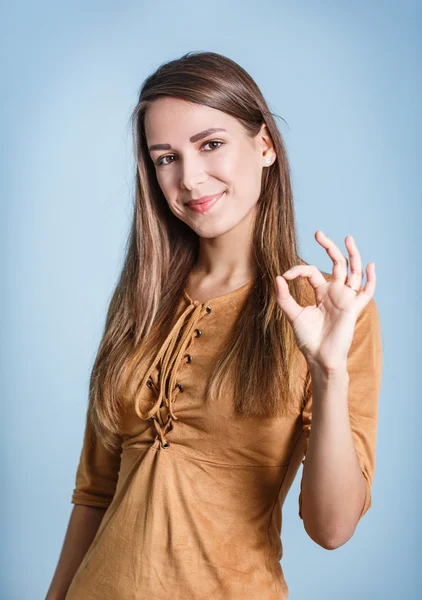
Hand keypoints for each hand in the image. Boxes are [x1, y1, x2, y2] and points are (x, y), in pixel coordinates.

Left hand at [275, 230, 375, 371]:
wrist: (318, 357)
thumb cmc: (308, 339)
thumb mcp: (292, 315)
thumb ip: (284, 297)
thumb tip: (278, 277)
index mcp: (321, 293)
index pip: (312, 272)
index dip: (298, 270)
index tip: (285, 275)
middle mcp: (335, 293)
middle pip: (336, 264)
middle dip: (329, 248)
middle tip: (318, 233)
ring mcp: (345, 299)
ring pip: (353, 272)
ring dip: (352, 255)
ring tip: (348, 238)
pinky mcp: (353, 309)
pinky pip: (366, 293)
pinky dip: (371, 280)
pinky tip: (371, 266)